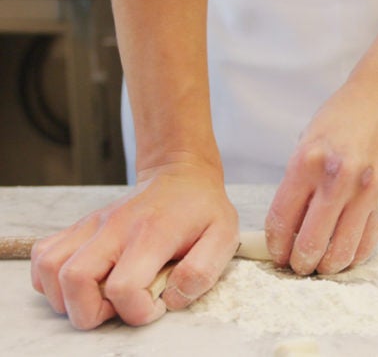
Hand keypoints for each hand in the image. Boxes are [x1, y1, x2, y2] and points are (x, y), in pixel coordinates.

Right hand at [31, 157, 238, 329]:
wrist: (180, 174)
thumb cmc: (203, 208)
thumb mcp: (223, 235)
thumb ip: (202, 271)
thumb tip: (170, 299)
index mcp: (152, 234)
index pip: (124, 287)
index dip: (137, 311)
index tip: (157, 304)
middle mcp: (115, 228)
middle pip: (74, 280)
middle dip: (92, 312)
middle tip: (121, 307)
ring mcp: (93, 226)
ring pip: (50, 270)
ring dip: (68, 298)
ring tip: (101, 296)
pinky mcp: (82, 227)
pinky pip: (44, 256)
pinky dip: (52, 279)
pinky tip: (83, 281)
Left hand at [265, 71, 377, 274]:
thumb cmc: (340, 118)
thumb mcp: (306, 142)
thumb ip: (298, 185)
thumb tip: (290, 228)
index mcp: (307, 162)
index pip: (282, 220)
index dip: (276, 246)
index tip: (277, 254)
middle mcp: (337, 179)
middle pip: (311, 243)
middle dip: (299, 264)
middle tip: (297, 267)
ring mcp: (367, 191)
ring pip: (342, 250)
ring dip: (327, 266)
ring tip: (320, 266)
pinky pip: (369, 242)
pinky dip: (353, 256)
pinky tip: (344, 255)